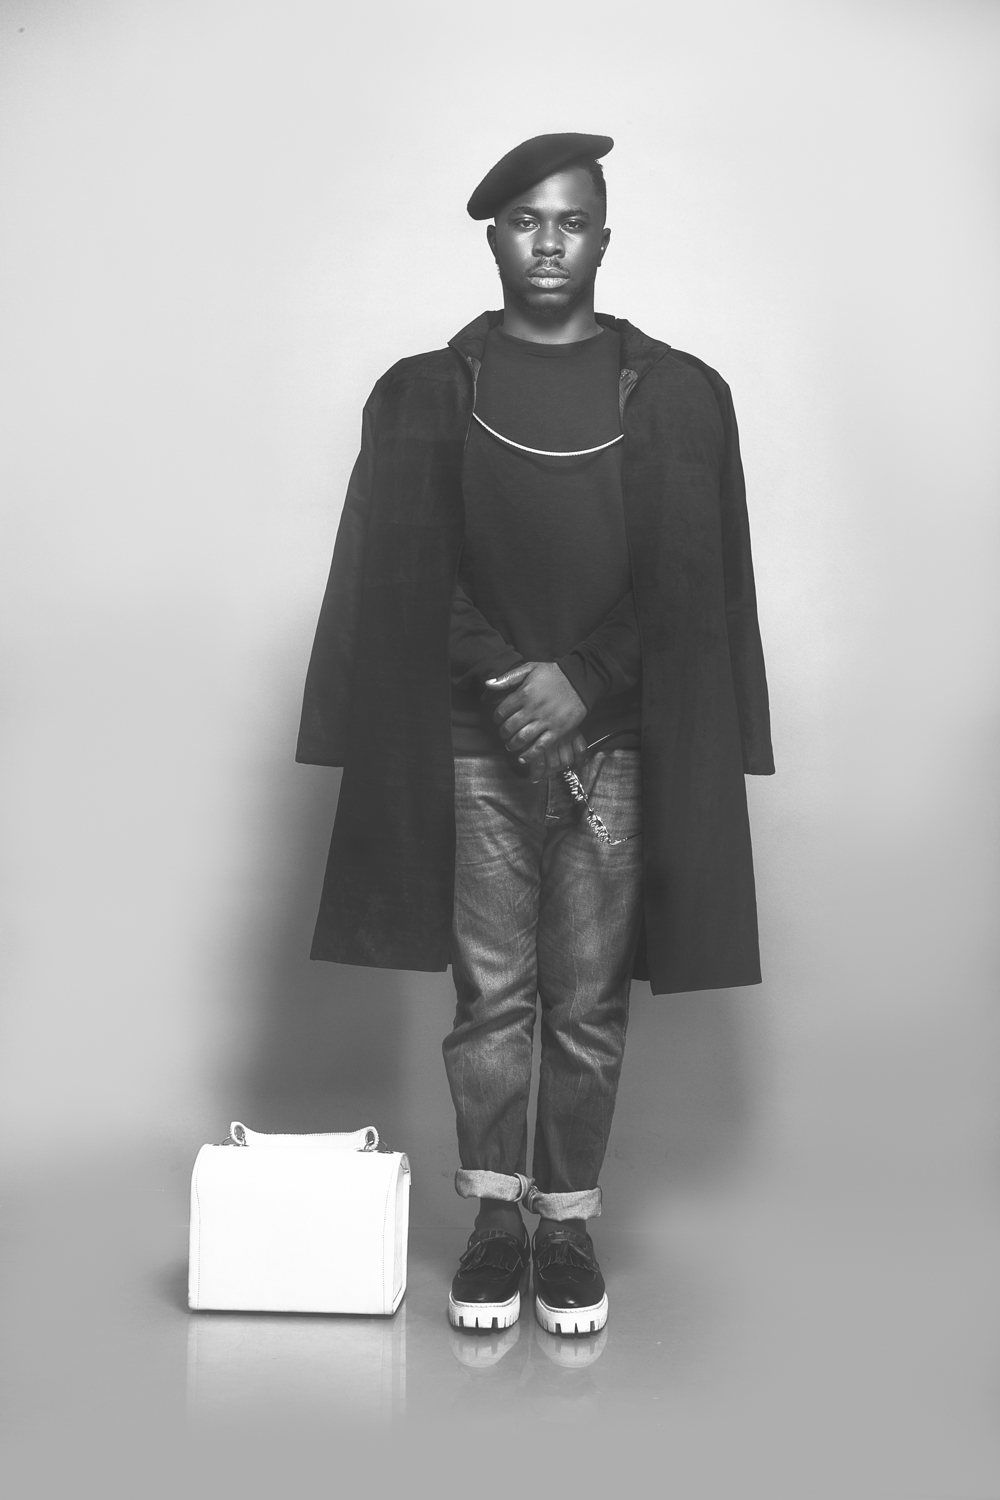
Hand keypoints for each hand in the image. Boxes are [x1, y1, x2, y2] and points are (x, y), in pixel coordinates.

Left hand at [484, 662, 587, 778]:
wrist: (580, 680)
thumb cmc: (554, 673)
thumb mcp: (530, 668)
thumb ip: (508, 677)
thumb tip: (487, 684)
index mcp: (525, 693)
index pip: (502, 710)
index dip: (497, 717)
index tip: (498, 720)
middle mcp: (533, 708)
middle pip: (510, 726)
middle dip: (503, 733)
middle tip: (503, 735)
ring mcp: (546, 720)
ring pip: (522, 738)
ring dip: (513, 745)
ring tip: (511, 745)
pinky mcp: (558, 730)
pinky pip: (540, 746)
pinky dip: (529, 754)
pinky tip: (523, 758)